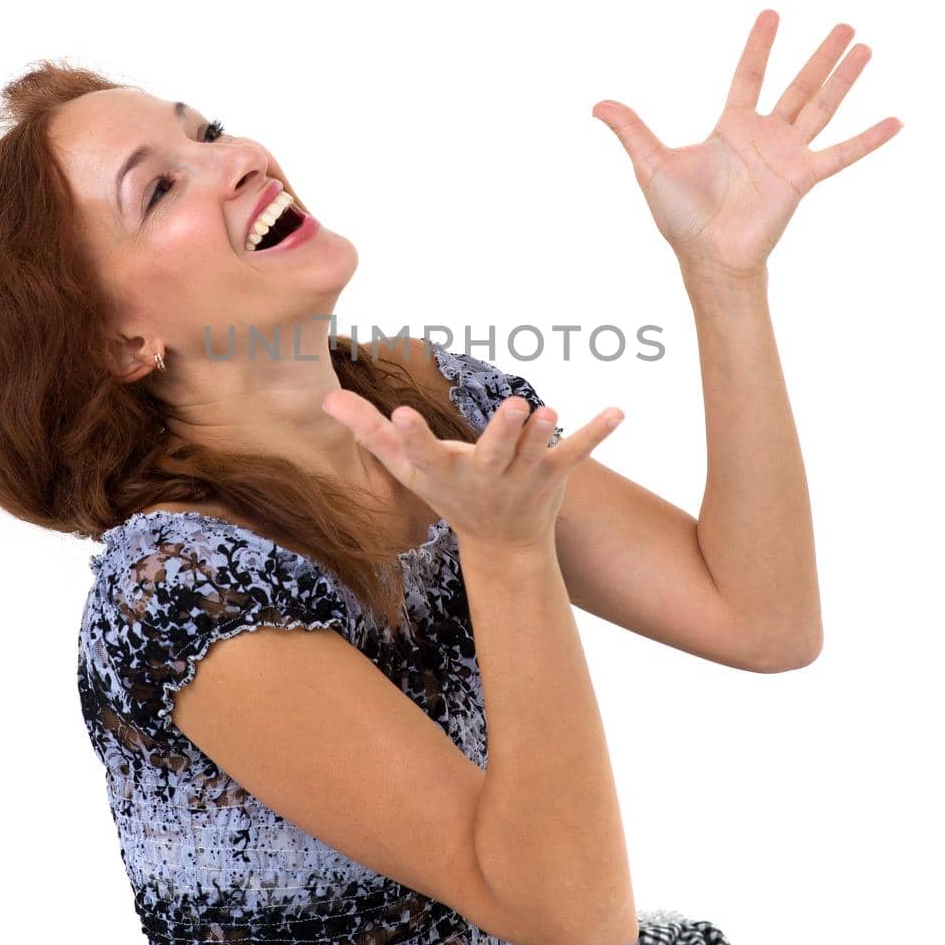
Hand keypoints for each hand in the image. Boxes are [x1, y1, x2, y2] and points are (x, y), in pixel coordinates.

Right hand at [321, 390, 624, 550]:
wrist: (502, 547)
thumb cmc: (448, 493)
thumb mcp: (406, 468)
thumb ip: (368, 431)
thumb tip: (324, 397)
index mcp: (443, 474)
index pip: (422, 454)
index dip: (410, 436)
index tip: (400, 414)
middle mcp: (484, 477)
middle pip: (491, 454)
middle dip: (503, 432)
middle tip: (517, 406)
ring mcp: (522, 478)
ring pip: (534, 454)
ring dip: (542, 435)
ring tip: (551, 410)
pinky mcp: (554, 474)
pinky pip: (576, 453)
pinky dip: (597, 433)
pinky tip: (619, 411)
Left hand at [591, 10, 903, 280]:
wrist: (706, 255)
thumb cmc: (680, 216)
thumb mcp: (651, 164)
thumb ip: (632, 130)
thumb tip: (596, 104)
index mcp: (731, 128)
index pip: (749, 75)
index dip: (760, 45)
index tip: (772, 13)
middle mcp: (764, 137)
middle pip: (798, 86)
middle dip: (820, 55)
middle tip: (845, 25)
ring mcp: (786, 156)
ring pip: (821, 107)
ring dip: (844, 78)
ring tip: (865, 48)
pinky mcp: (802, 178)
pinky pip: (841, 154)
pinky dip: (869, 139)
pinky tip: (895, 120)